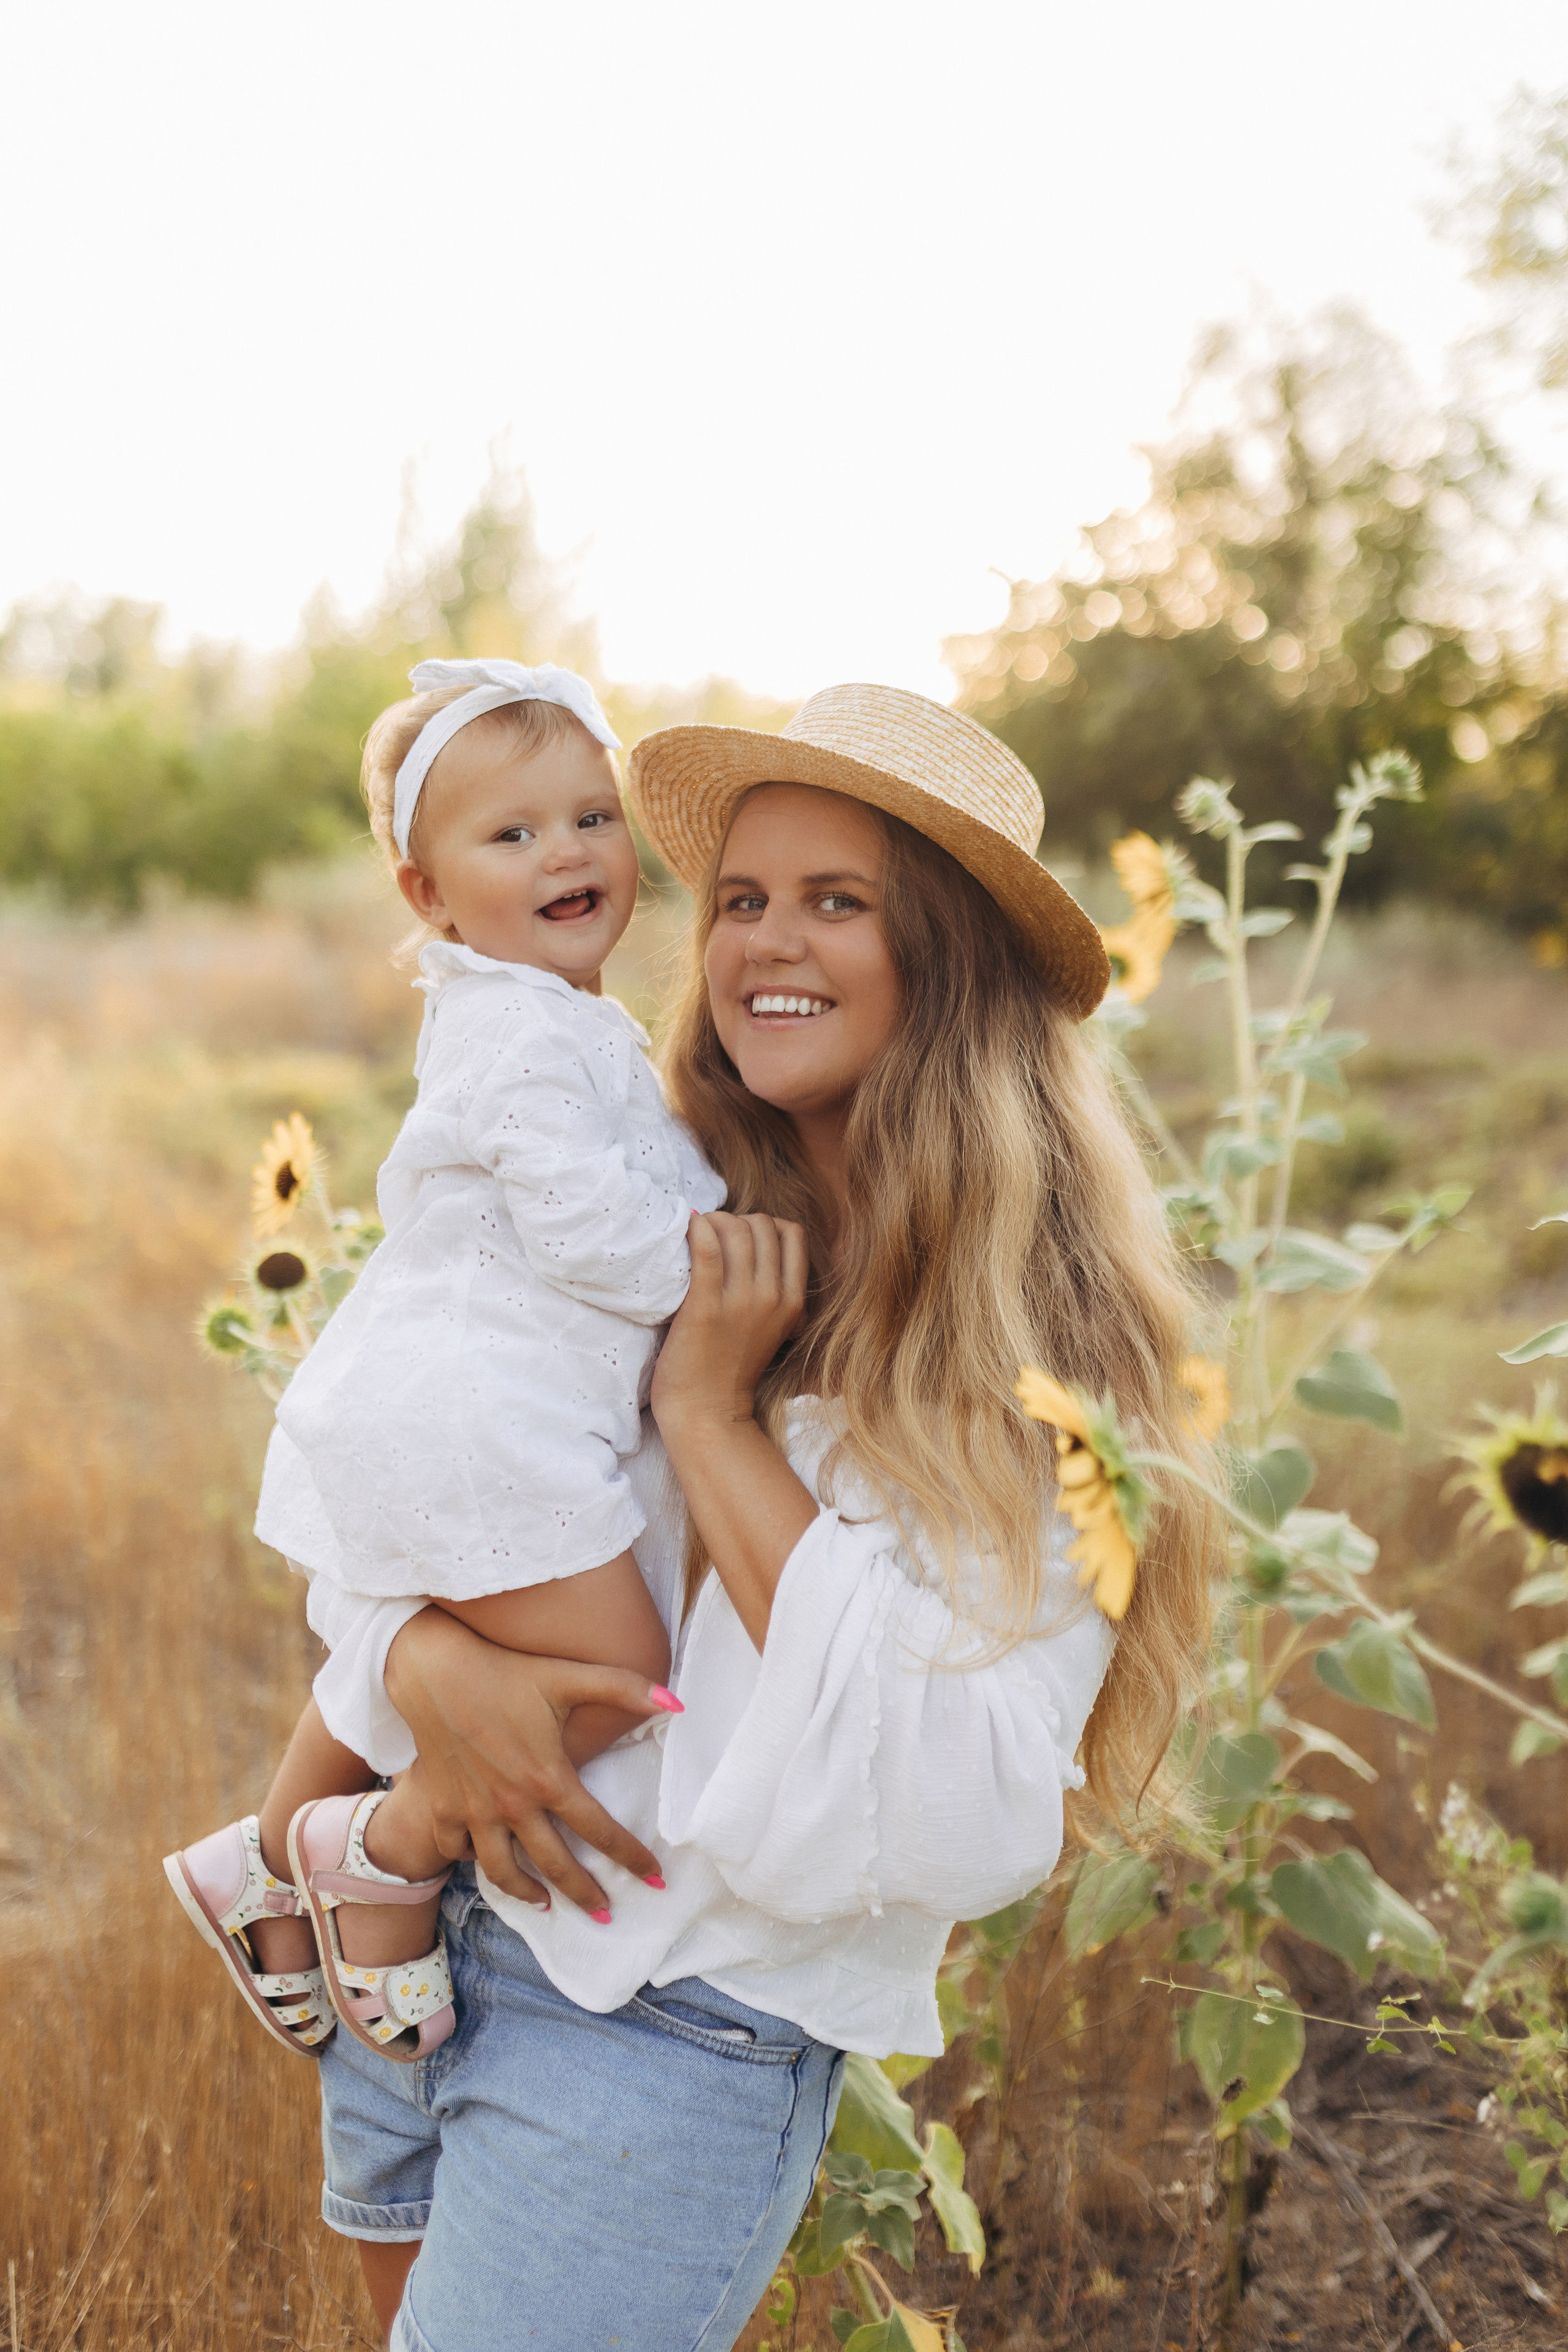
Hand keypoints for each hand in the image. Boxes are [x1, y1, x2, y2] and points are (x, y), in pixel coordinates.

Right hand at [384, 1611, 671, 1916]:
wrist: (433, 1671)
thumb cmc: (507, 1671)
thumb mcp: (569, 1676)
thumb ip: (626, 1688)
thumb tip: (679, 1703)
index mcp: (549, 1778)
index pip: (601, 1832)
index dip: (632, 1859)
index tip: (655, 1880)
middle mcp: (513, 1805)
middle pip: (557, 1866)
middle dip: (586, 1896)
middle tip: (606, 1914)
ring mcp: (474, 1811)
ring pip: (503, 1872)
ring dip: (526, 1892)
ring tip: (545, 1902)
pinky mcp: (443, 1807)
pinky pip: (458, 1850)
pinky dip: (473, 1860)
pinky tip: (489, 1858)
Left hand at [652, 1211, 807, 1435]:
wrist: (707, 1413)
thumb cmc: (729, 1370)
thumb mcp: (772, 1330)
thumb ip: (776, 1295)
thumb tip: (760, 1250)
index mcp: (792, 1302)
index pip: (792, 1233)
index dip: (765, 1224)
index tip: (740, 1238)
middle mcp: (772, 1297)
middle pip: (762, 1224)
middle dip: (736, 1219)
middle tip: (712, 1235)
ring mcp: (740, 1302)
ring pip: (735, 1228)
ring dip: (712, 1221)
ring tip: (695, 1236)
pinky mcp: (706, 1307)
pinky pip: (707, 1247)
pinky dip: (696, 1230)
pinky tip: (686, 1233)